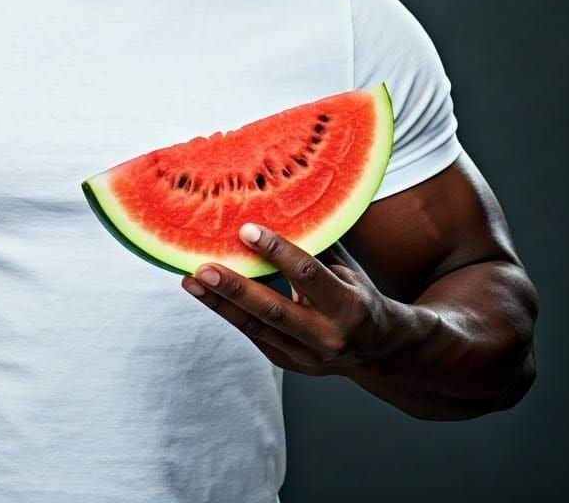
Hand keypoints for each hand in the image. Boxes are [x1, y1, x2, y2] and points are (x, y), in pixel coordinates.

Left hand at [181, 224, 400, 376]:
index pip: (307, 274)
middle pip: (273, 311)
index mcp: (347, 306)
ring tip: (190, 281)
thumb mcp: (346, 271)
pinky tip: (206, 293)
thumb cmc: (358, 297)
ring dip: (219, 303)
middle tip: (202, 268)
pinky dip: (228, 312)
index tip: (246, 229)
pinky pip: (253, 334)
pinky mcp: (287, 362)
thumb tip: (276, 206)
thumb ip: (314, 247)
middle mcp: (326, 335)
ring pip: (255, 327)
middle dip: (235, 289)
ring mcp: (305, 355)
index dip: (276, 251)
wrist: (378, 351)